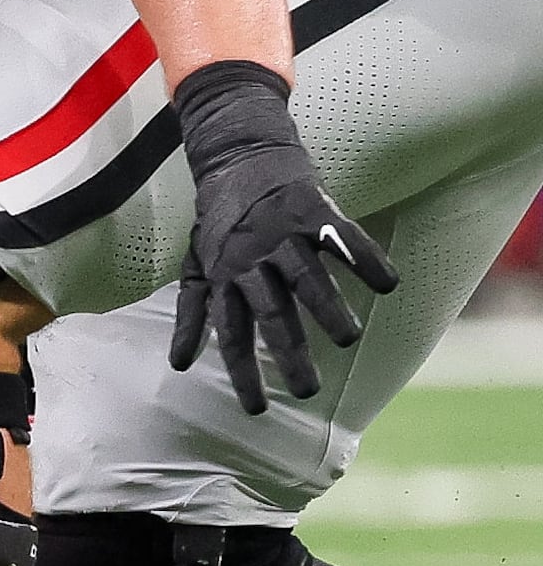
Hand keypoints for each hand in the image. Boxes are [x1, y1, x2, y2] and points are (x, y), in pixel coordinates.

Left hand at [166, 61, 395, 412]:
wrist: (238, 155)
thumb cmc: (219, 221)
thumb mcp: (195, 265)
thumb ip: (191, 314)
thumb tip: (178, 364)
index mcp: (225, 278)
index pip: (232, 334)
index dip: (242, 372)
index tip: (256, 410)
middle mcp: (252, 260)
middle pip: (270, 313)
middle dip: (287, 352)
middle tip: (306, 390)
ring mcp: (283, 235)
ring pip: (306, 278)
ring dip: (327, 309)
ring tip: (349, 340)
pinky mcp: (313, 210)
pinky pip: (343, 237)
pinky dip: (365, 258)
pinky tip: (388, 284)